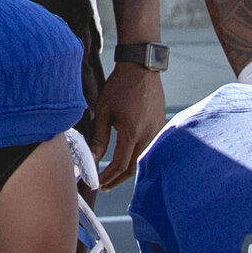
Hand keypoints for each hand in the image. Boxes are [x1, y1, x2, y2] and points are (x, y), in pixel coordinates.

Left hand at [87, 62, 165, 188]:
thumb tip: (91, 159)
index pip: (120, 165)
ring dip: (128, 170)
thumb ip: (98, 137)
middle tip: (105, 185)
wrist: (141, 68)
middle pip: (133, 168)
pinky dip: (138, 157)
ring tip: (114, 175)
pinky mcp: (160, 125)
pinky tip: (128, 158)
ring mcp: (157, 130)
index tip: (97, 182)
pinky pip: (150, 148)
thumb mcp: (103, 110)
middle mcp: (147, 134)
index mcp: (132, 132)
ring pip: (143, 159)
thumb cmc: (120, 86)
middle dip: (118, 179)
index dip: (107, 177)